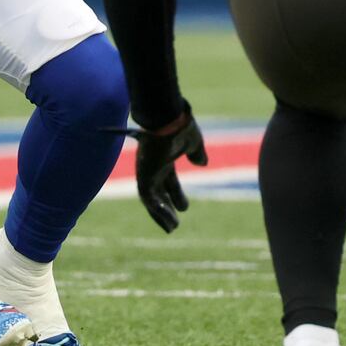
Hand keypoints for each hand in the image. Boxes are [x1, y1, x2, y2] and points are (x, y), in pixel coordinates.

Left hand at [127, 111, 207, 232]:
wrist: (169, 118)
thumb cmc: (180, 126)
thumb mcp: (194, 142)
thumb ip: (197, 153)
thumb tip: (202, 163)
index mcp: (164, 158)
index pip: (168, 182)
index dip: (176, 196)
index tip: (184, 209)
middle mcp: (153, 166)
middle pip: (159, 192)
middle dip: (166, 208)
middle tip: (175, 224)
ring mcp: (147, 170)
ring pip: (151, 198)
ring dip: (160, 214)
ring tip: (172, 228)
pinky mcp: (143, 173)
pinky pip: (147, 196)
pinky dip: (156, 209)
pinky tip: (167, 220)